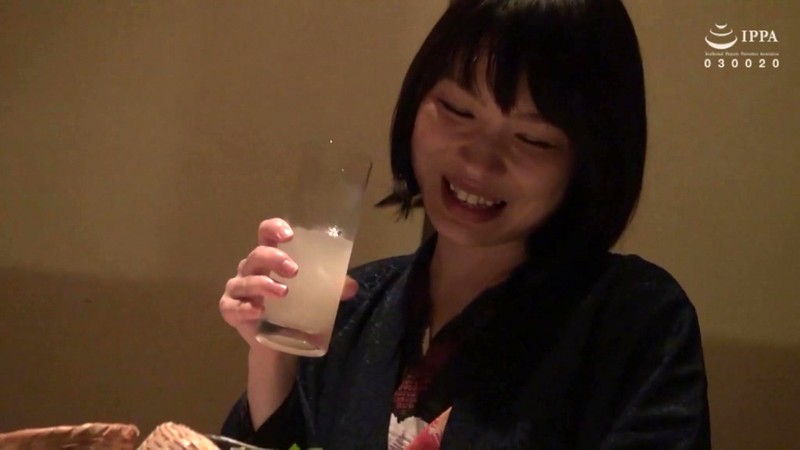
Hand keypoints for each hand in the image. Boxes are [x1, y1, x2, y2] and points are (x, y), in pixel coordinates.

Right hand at [219, 218, 358, 348]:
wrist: (278, 345)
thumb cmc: (293, 310)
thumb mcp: (315, 297)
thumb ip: (332, 289)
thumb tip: (350, 286)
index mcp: (269, 258)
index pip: (266, 233)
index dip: (274, 228)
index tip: (289, 235)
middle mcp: (251, 269)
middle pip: (257, 255)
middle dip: (274, 258)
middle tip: (294, 270)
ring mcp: (238, 289)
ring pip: (245, 280)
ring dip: (263, 284)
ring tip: (283, 292)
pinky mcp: (231, 310)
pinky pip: (232, 306)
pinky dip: (245, 307)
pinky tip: (259, 310)